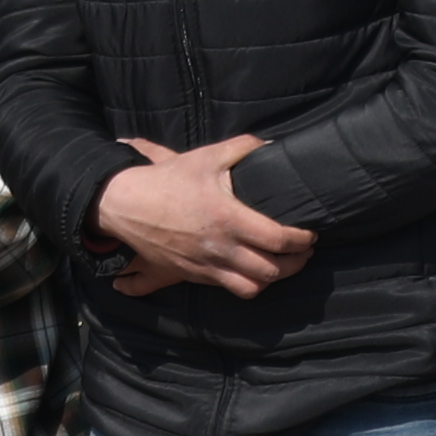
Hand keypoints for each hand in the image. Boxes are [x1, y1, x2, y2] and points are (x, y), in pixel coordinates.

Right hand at [92, 133, 313, 299]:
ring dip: (275, 278)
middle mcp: (220, 247)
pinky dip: (251, 285)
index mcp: (227, 218)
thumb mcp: (205, 157)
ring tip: (284, 264)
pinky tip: (256, 271)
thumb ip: (242, 149)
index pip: (277, 239)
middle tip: (305, 250)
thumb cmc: (167, 180)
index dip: (301, 240)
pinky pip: (232, 289)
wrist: (126, 206)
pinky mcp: (195, 274)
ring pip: (254, 286)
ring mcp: (207, 265)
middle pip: (272, 270)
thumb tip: (271, 145)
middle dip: (296, 262)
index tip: (309, 233)